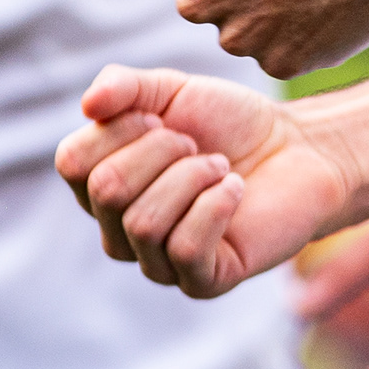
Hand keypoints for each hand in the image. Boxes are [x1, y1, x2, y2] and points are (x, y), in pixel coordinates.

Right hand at [54, 64, 345, 295]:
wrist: (296, 147)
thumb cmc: (228, 122)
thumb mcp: (172, 90)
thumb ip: (124, 87)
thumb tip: (88, 105)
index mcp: (101, 185)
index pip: (73, 162)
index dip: (121, 128)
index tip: (162, 118)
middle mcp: (119, 230)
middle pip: (106, 191)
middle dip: (161, 151)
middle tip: (197, 143)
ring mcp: (157, 262)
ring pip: (144, 223)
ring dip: (193, 177)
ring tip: (220, 166)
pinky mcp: (201, 281)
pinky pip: (185, 250)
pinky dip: (216, 205)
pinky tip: (235, 190)